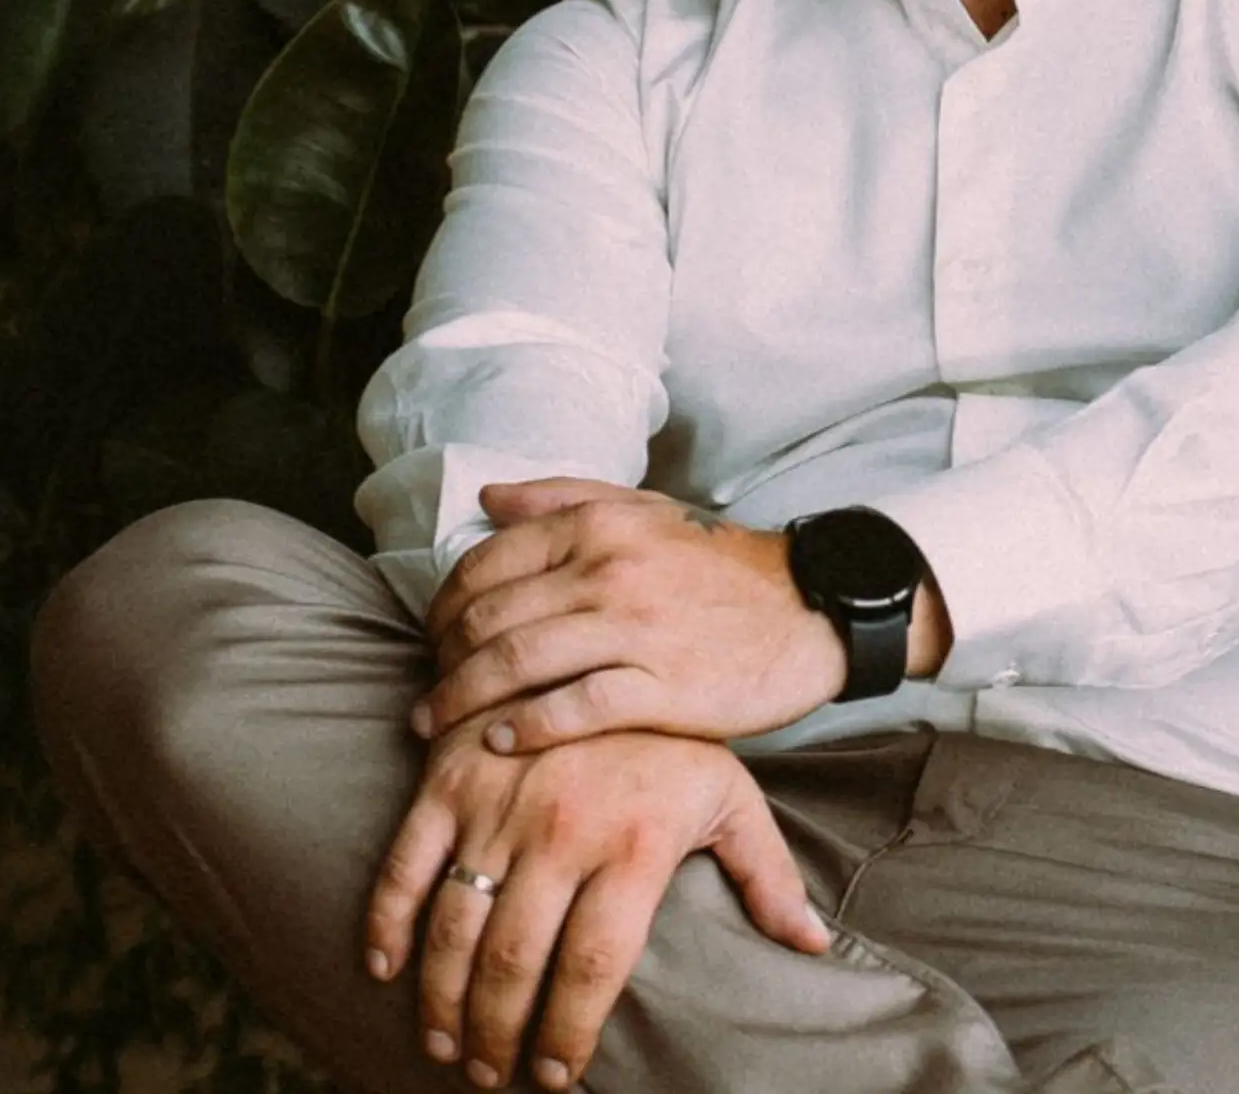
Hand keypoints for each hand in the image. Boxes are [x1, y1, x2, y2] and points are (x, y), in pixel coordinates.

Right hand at [364, 723, 830, 1090]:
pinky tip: (385, 968)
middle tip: (489, 1072)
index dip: (565, 1035)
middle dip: (494, 1034)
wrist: (618, 632)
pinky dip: (386, 920)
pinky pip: (405, 861)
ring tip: (447, 1043)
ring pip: (455, 926)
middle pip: (513, 962)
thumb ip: (764, 873)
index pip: (590, 968)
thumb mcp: (730, 794)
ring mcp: (500, 799)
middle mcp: (564, 827)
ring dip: (441, 1000)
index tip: (553, 1076)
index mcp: (635, 842)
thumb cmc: (678, 734)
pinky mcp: (450, 774)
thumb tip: (810, 942)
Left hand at [415, 477, 850, 751]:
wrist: (810, 607)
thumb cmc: (720, 565)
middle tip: (428, 687)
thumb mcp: (646, 510)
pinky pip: (575, 708)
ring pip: (520, 661)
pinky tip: (500, 741)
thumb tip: (486, 498)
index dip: (444, 604)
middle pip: (492, 615)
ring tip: (437, 723)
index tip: (433, 636)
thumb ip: (564, 498)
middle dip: (444, 657)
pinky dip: (526, 726)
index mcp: (601, 524)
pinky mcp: (664, 687)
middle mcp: (610, 570)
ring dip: (464, 697)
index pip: (489, 561)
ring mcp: (637, 630)